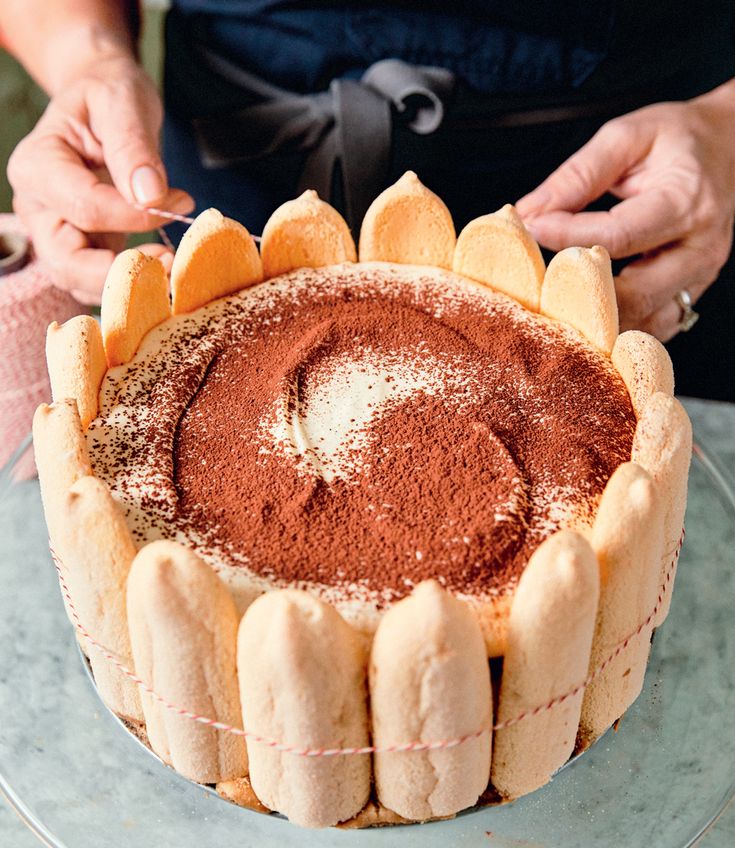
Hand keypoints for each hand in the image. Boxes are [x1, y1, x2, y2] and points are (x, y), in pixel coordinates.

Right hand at [7, 54, 193, 303]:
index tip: (181, 203)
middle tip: (172, 261)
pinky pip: (96, 280)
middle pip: (67, 261)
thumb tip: (150, 195)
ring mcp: (54, 232)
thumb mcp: (122, 102)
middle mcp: (37, 207)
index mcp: (38, 166)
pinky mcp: (79, 247)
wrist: (104, 104)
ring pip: (78, 281)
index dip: (136, 217)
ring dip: (125, 282)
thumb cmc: (109, 96)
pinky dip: (128, 281)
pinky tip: (162, 266)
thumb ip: (132, 145)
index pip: (86, 208)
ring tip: (171, 264)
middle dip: (121, 269)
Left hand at [516, 80, 734, 340]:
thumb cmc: (676, 141)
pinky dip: (618, 331)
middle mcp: (699, 248)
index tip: (530, 229)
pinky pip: (652, 328)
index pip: (619, 235)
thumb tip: (529, 212)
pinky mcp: (690, 295)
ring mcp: (698, 278)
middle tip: (537, 286)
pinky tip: (585, 319)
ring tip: (554, 308)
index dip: (569, 237)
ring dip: (596, 323)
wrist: (729, 148)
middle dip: (581, 296)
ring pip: (644, 322)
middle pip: (634, 294)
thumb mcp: (627, 137)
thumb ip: (577, 175)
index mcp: (686, 201)